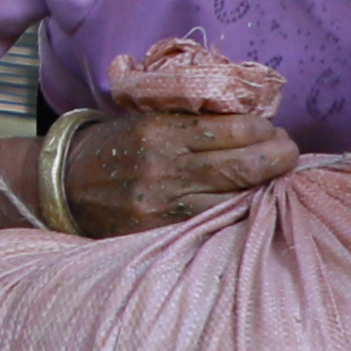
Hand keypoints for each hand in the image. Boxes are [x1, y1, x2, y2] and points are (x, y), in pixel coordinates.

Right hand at [60, 47, 296, 234]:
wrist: (64, 184)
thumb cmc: (116, 145)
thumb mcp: (149, 118)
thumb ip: (195, 119)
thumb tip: (255, 122)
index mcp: (161, 131)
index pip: (236, 129)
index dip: (265, 129)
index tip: (272, 128)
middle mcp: (164, 169)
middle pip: (246, 167)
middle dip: (278, 157)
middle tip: (287, 152)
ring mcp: (163, 206)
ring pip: (238, 199)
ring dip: (264, 187)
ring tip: (271, 177)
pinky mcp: (159, 233)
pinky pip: (214, 223)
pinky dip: (237, 211)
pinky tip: (246, 202)